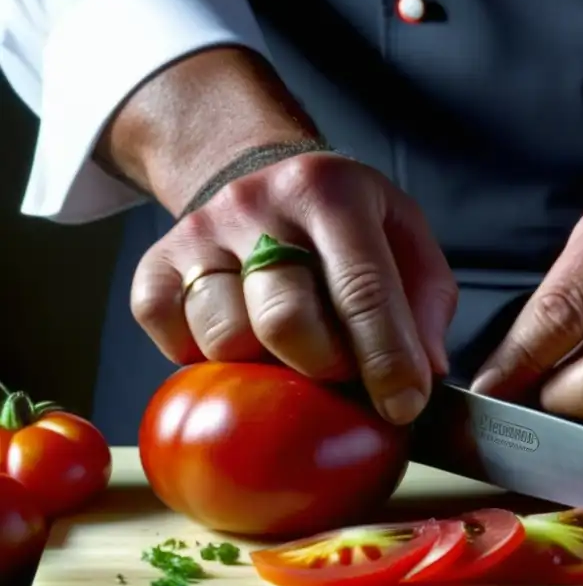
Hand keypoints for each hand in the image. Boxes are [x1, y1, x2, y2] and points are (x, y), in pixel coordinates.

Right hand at [131, 152, 456, 425]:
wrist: (262, 178)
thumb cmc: (347, 225)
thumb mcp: (405, 239)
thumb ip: (425, 304)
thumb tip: (424, 375)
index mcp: (330, 192)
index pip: (362, 288)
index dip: (386, 359)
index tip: (404, 407)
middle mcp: (257, 205)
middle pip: (284, 320)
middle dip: (326, 367)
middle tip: (344, 372)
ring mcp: (199, 234)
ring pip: (225, 337)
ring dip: (266, 368)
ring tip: (292, 353)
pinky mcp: (155, 265)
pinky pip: (171, 337)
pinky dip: (206, 359)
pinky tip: (243, 345)